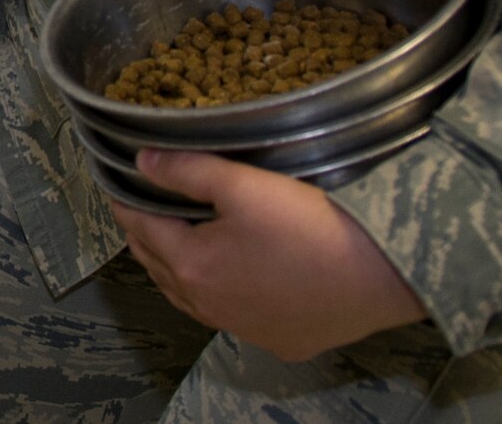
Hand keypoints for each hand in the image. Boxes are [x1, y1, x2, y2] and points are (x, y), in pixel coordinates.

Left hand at [106, 149, 427, 361]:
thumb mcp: (244, 185)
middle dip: (145, 234)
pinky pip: (231, 315)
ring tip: (175, 240)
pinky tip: (230, 278)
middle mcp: (209, 306)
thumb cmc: (310, 225)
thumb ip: (187, 170)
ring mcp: (244, 328)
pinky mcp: (279, 339)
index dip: (125, 202)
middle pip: (160, 266)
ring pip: (191, 297)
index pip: (141, 228)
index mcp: (192, 266)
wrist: (382, 273)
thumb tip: (142, 162)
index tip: (118, 184)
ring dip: (177, 267)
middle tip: (141, 207)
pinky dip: (216, 293)